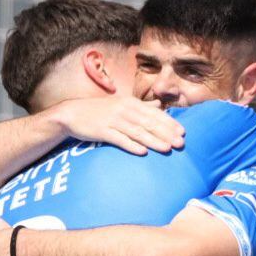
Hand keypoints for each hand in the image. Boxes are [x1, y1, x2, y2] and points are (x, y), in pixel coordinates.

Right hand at [49, 94, 184, 155]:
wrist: (72, 113)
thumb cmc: (100, 110)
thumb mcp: (121, 103)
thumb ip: (141, 106)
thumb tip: (159, 105)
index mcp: (130, 103)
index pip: (154, 113)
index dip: (169, 123)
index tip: (183, 132)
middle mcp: (124, 110)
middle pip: (149, 123)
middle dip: (166, 133)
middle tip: (180, 143)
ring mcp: (112, 120)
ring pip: (137, 132)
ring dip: (153, 141)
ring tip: (167, 149)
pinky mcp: (102, 131)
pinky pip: (119, 139)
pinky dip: (131, 145)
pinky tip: (142, 152)